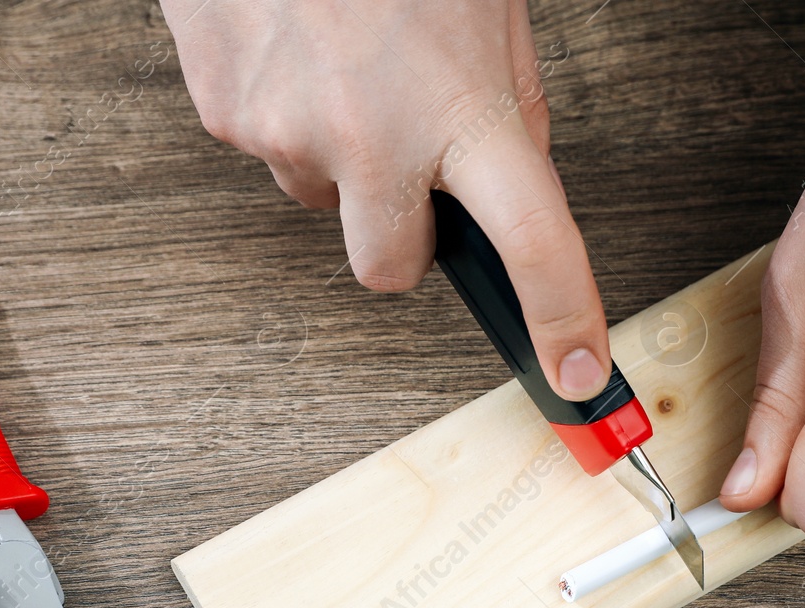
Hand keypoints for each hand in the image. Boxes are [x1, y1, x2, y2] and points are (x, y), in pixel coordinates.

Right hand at [160, 0, 611, 399]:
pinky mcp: (226, 115)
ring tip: (343, 63)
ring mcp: (290, 133)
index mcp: (465, 105)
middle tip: (405, 162)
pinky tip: (296, 49)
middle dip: (401, 236)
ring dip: (338, 158)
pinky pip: (266, 150)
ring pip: (320, 200)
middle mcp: (376, 136)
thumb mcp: (488, 11)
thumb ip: (507, 105)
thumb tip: (513, 177)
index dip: (561, 319)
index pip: (534, 242)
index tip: (577, 374)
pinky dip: (286, 112)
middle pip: (389, 270)